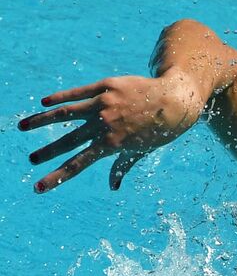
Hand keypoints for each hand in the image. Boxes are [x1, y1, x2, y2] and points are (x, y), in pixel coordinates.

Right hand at [20, 69, 205, 192]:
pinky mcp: (106, 87)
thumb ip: (122, 167)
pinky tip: (44, 102)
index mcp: (111, 145)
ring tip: (23, 126)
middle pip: (67, 141)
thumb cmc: (159, 130)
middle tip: (31, 159)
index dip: (56, 177)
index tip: (39, 187)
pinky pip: (78, 93)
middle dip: (47, 152)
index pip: (77, 164)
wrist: (175, 101)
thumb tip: (113, 187)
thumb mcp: (141, 151)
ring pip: (65, 113)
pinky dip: (60, 97)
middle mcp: (104, 125)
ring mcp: (103, 105)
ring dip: (41, 121)